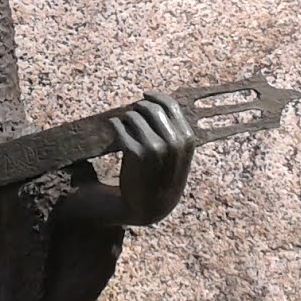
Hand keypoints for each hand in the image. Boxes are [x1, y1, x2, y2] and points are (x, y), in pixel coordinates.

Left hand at [111, 93, 194, 226]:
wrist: (151, 205)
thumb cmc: (164, 176)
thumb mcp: (179, 155)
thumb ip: (174, 130)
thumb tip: (155, 100)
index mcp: (187, 139)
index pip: (171, 105)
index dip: (155, 97)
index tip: (145, 95)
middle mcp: (172, 141)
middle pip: (151, 107)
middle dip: (139, 106)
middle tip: (132, 112)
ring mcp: (153, 147)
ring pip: (133, 116)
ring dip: (126, 117)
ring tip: (124, 125)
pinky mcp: (134, 152)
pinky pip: (120, 127)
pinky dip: (115, 125)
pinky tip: (113, 127)